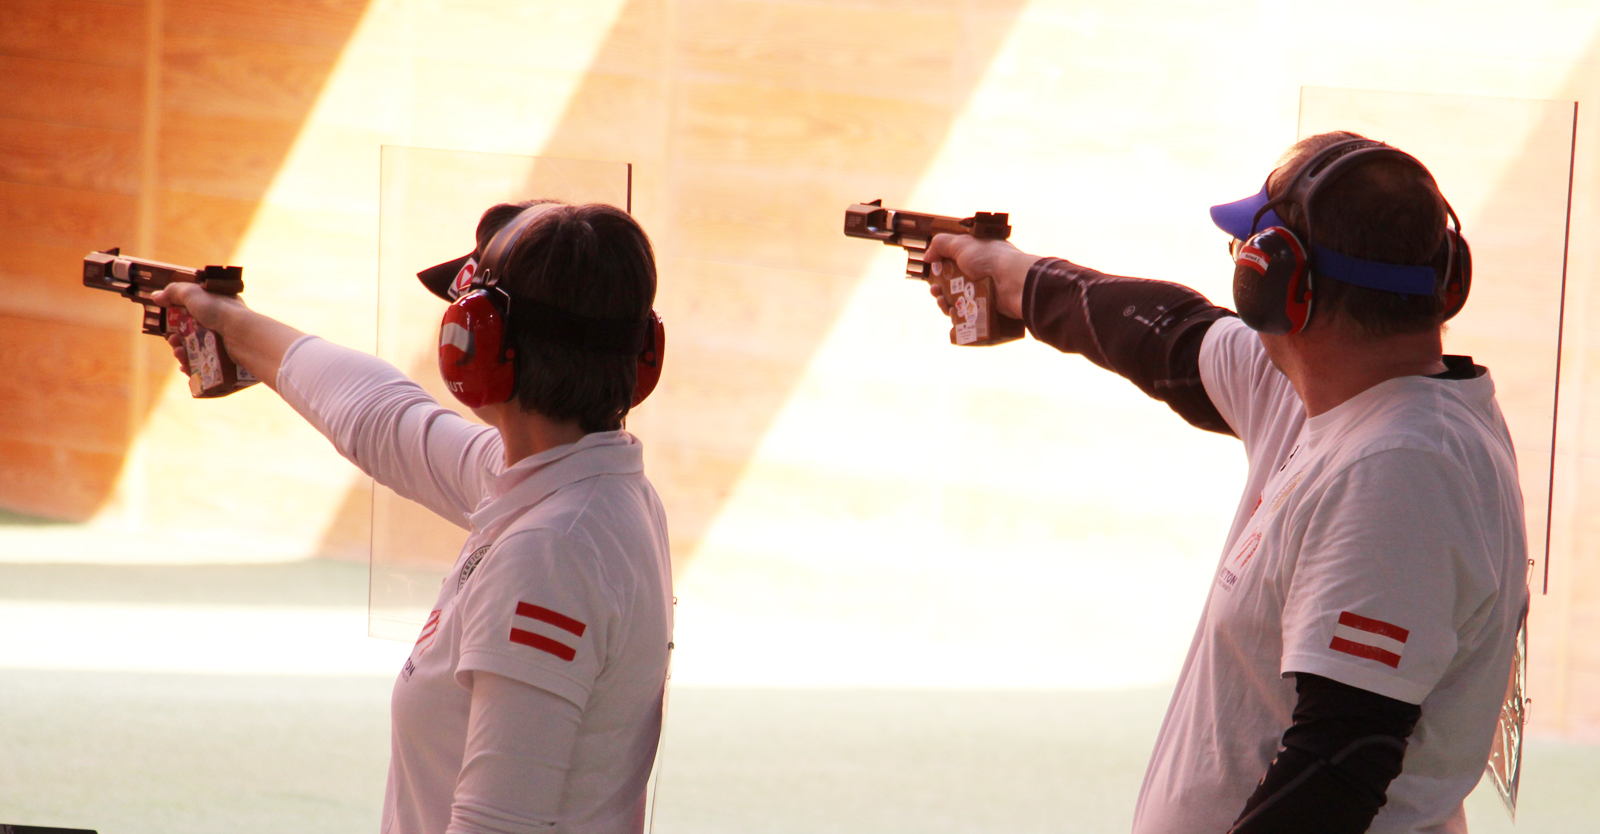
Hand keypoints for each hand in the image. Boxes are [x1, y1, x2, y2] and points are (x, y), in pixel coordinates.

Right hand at [151, 282, 245, 376]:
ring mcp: (225, 347)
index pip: (195, 315)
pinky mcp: (226, 365)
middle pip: (193, 336)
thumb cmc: (221, 311)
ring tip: (178, 352)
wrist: (243, 336)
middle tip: (173, 340)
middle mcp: (223, 328)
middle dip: (176, 339)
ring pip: (197, 354)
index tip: (169, 322)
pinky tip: (184, 366)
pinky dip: (192, 368)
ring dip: (181, 353)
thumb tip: (156, 297)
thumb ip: (174, 292)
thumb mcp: (194, 293)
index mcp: (219, 310)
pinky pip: (205, 369)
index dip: (179, 320)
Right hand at [922, 234, 1039, 319]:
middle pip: (953, 283)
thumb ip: (940, 244)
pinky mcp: (987, 308)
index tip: (932, 272)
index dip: (941, 267)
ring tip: (942, 302)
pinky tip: (951, 312)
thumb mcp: (961, 243)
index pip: (955, 261)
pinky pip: (967, 314)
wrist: (1013, 282)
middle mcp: (981, 273)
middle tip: (935, 291)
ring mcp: (985, 292)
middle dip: (939, 288)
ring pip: (958, 300)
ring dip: (945, 302)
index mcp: (978, 255)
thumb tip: (928, 256)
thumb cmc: (989, 258)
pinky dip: (956, 314)